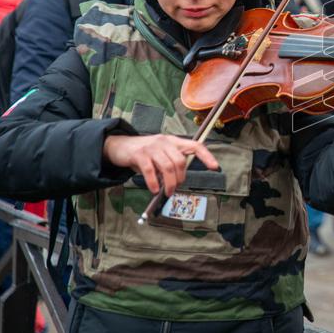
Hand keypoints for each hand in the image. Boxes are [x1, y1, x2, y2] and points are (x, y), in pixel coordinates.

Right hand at [103, 134, 218, 196]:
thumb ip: (171, 163)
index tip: (214, 167)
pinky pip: (150, 171)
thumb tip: (178, 181)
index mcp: (173, 141)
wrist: (119, 146)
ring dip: (169, 183)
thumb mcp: (160, 154)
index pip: (195, 145)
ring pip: (168, 167)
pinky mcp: (139, 155)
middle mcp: (164, 142)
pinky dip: (154, 183)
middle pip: (180, 161)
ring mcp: (151, 147)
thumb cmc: (144, 153)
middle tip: (175, 187)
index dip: (206, 155)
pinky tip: (155, 189)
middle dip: (181, 178)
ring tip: (167, 191)